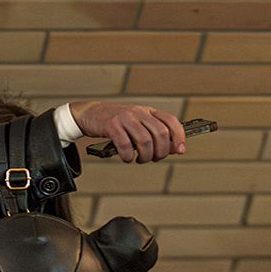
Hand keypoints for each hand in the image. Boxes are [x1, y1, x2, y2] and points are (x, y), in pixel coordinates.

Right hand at [68, 101, 186, 163]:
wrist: (90, 114)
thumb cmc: (117, 123)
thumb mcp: (139, 125)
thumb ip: (156, 135)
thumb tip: (177, 149)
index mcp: (148, 111)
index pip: (171, 121)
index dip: (179, 136)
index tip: (180, 150)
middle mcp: (138, 112)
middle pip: (160, 133)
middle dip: (161, 151)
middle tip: (154, 158)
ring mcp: (125, 118)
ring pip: (145, 140)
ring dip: (146, 156)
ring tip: (140, 159)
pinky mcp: (111, 125)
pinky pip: (125, 144)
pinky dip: (128, 156)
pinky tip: (126, 158)